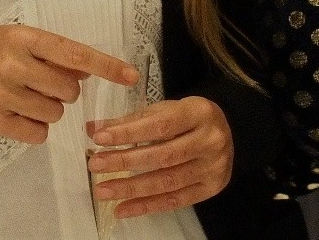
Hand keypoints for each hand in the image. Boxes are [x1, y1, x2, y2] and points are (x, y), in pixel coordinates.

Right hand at [0, 25, 136, 144]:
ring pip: (54, 114)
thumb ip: (54, 53)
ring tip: (28, 98)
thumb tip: (88, 71)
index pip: (74, 54)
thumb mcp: (21, 39)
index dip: (106, 66)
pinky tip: (20, 114)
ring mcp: (1, 93)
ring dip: (49, 109)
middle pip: (69, 90)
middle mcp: (13, 64)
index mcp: (25, 38)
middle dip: (65, 91)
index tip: (131, 76)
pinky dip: (36, 127)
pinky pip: (37, 134)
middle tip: (44, 84)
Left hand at [85, 96, 233, 218]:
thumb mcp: (164, 110)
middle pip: (163, 155)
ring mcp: (213, 168)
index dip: (129, 133)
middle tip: (96, 165)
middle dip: (125, 161)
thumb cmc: (188, 119)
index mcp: (199, 112)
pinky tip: (123, 208)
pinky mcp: (211, 189)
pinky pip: (175, 201)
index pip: (160, 125)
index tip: (99, 138)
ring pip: (167, 181)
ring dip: (131, 188)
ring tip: (103, 190)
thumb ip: (130, 120)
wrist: (225, 133)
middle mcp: (210, 141)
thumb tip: (93, 128)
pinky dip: (146, 206)